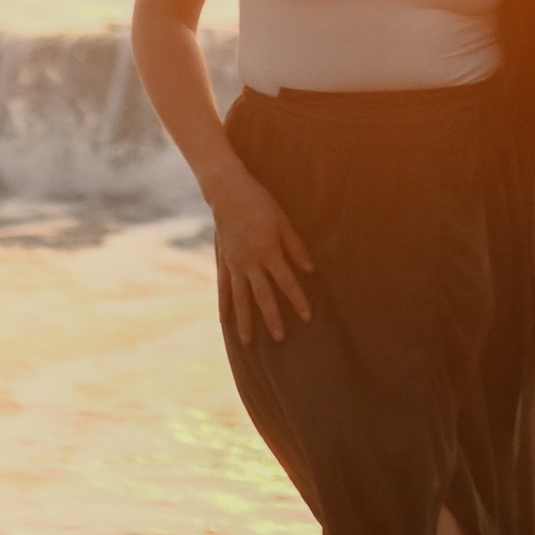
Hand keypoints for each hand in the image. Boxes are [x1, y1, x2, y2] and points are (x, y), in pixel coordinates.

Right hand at [213, 169, 314, 344]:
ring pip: (240, 298)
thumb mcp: (283, 221)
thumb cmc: (260, 203)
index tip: (307, 317)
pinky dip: (224, 305)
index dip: (298, 300)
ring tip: (248, 342)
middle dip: (272, 318)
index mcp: (268, 251)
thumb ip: (296, 247)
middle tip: (280, 338)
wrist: (228, 192)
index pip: (286, 282)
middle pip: (263, 296)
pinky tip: (225, 321)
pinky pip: (224, 288)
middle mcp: (250, 262)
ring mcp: (234, 264)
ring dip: (245, 320)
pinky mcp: (224, 261)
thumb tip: (310, 270)